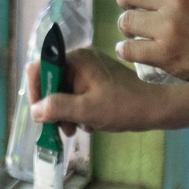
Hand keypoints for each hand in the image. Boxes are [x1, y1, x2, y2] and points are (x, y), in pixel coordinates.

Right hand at [28, 46, 167, 135]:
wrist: (153, 107)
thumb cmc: (122, 106)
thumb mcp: (86, 110)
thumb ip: (58, 108)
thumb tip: (34, 110)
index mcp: (77, 59)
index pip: (40, 67)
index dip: (36, 92)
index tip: (40, 116)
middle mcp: (81, 59)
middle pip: (51, 81)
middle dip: (53, 107)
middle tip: (61, 129)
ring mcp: (89, 68)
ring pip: (63, 90)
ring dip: (65, 113)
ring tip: (76, 129)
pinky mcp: (97, 79)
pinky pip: (76, 93)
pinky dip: (77, 110)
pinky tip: (88, 123)